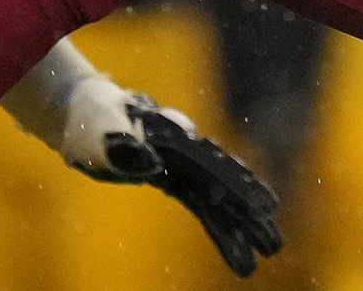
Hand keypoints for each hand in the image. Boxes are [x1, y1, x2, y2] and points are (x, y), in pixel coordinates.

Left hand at [60, 79, 281, 276]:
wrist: (86, 114)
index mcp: (173, 138)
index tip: (265, 208)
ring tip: (269, 250)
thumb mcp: (98, 128)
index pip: (211, 166)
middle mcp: (186, 151)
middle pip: (225, 183)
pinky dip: (222, 223)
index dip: (238, 187)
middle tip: (276, 244)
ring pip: (219, 197)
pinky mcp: (175, 180)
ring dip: (242, 223)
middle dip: (251, 213)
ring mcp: (182, 166)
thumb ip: (119, 142)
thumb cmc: (92, 119)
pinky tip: (238, 241)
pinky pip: (203, 205)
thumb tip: (149, 164)